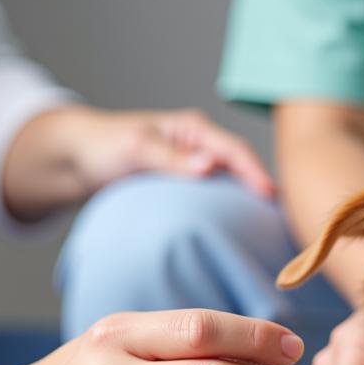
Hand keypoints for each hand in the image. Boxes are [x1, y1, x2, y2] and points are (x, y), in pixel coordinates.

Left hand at [3, 105, 273, 219]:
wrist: (78, 158)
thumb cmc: (103, 147)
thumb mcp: (135, 149)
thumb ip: (171, 158)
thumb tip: (209, 167)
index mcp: (193, 130)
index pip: (234, 150)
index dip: (255, 173)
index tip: (271, 197)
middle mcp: (201, 146)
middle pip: (242, 168)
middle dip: (264, 190)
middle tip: (285, 220)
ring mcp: (197, 166)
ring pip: (234, 185)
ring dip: (251, 204)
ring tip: (273, 232)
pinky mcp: (190, 187)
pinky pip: (220, 198)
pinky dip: (234, 212)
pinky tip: (243, 234)